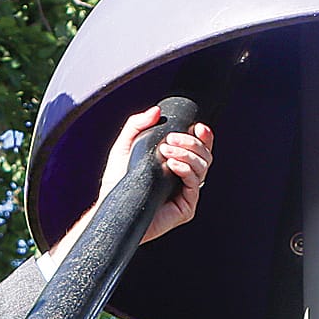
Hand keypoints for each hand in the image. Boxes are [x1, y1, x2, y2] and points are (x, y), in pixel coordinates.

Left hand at [42, 107, 214, 273]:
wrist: (113, 207)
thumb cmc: (118, 181)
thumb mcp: (125, 145)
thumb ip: (137, 124)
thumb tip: (156, 111)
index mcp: (176, 162)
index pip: (199, 146)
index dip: (204, 136)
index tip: (197, 127)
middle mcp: (184, 176)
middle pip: (205, 154)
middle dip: (191, 142)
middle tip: (171, 139)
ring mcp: (187, 192)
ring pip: (203, 166)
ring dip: (187, 153)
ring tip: (166, 151)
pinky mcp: (186, 207)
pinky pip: (195, 184)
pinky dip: (186, 169)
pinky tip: (172, 165)